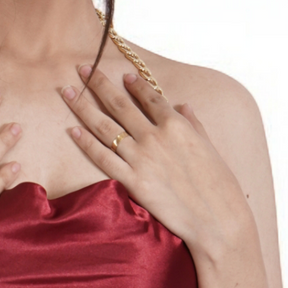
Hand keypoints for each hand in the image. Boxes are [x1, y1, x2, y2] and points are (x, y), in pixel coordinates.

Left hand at [61, 65, 252, 261]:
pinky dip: (86, 143)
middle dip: (98, 83)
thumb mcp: (210, 147)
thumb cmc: (220, 185)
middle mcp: (155, 136)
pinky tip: (72, 130)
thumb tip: (182, 105)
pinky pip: (102, 158)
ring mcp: (141, 158)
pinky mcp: (132, 181)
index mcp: (177, 125)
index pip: (149, 97)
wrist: (217, 218)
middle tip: (82, 68)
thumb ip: (194, 124)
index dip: (134, 84)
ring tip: (66, 92)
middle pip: (119, 104)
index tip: (122, 76)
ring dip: (83, 107)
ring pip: (104, 126)